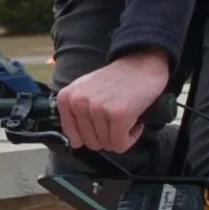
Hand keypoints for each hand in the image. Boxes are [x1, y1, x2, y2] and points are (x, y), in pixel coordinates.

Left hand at [54, 50, 171, 153]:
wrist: (141, 64)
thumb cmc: (115, 80)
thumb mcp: (84, 91)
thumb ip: (75, 113)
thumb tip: (75, 142)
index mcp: (67, 97)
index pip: (74, 137)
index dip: (92, 135)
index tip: (102, 124)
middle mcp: (79, 102)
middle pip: (91, 143)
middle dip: (107, 136)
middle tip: (116, 119)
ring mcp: (98, 108)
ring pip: (107, 145)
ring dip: (121, 135)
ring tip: (125, 117)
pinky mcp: (118, 114)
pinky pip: (120, 144)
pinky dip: (131, 138)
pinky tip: (134, 122)